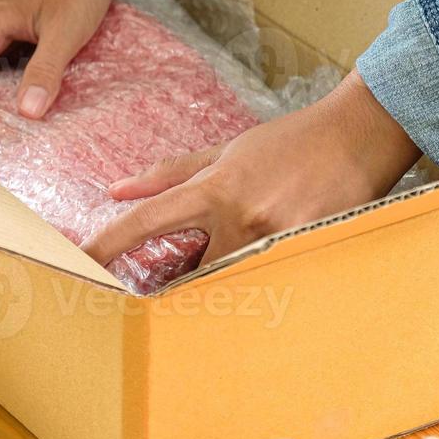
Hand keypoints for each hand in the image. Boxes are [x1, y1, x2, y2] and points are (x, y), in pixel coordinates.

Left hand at [81, 70, 422, 268]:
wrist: (358, 135)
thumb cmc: (290, 143)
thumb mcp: (226, 151)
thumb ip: (171, 173)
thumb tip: (117, 190)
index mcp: (213, 190)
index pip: (147, 222)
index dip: (108, 244)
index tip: (79, 264)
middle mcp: (238, 219)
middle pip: (190, 275)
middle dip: (181, 291)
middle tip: (171, 302)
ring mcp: (275, 241)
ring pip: (234, 287)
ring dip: (226, 293)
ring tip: (233, 290)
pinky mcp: (309, 255)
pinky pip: (276, 287)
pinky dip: (267, 288)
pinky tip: (275, 292)